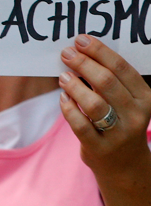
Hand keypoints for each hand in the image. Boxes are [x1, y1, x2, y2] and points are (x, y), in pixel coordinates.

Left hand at [59, 35, 150, 205]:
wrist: (124, 165)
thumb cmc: (120, 123)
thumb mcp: (125, 102)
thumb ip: (109, 82)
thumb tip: (81, 53)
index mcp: (145, 98)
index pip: (122, 69)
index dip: (100, 52)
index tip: (81, 39)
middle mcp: (136, 115)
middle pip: (107, 82)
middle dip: (84, 64)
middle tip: (67, 53)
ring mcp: (118, 133)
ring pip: (93, 103)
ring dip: (74, 86)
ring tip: (63, 76)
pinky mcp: (99, 148)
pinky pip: (79, 124)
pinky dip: (68, 109)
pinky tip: (63, 98)